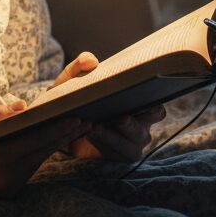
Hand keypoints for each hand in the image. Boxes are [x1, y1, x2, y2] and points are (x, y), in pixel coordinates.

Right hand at [0, 101, 89, 209]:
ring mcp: (9, 187)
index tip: (77, 119)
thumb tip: (22, 105)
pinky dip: (41, 154)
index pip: (35, 142)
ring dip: (55, 145)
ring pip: (39, 161)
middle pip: (43, 152)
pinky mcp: (9, 192)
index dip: (58, 130)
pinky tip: (53, 142)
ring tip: (75, 129)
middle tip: (87, 122)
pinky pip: (30, 169)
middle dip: (65, 136)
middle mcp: (7, 177)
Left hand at [52, 51, 166, 160]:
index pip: (157, 111)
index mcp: (137, 107)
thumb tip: (91, 60)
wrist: (59, 121)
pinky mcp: (115, 156)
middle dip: (132, 126)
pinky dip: (102, 144)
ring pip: (130, 148)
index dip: (155, 109)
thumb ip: (80, 65)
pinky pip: (115, 155)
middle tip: (120, 117)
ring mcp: (128, 145)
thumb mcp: (72, 78)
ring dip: (112, 137)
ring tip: (94, 127)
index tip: (149, 104)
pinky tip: (87, 134)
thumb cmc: (75, 96)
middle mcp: (138, 127)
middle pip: (143, 131)